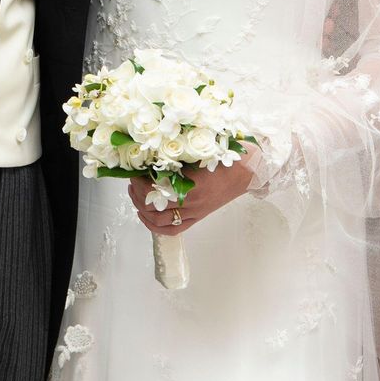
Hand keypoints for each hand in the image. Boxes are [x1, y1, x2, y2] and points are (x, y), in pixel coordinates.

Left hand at [129, 154, 254, 235]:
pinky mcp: (199, 217)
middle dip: (138, 194)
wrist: (248, 170)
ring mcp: (196, 212)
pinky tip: (146, 216)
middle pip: (155, 206)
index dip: (141, 181)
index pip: (157, 188)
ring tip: (135, 196)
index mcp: (193, 184)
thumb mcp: (201, 151)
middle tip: (132, 181)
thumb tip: (152, 155)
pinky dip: (155, 226)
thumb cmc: (227, 156)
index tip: (135, 171)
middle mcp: (193, 202)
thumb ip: (178, 156)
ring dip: (142, 209)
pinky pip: (173, 229)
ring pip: (160, 220)